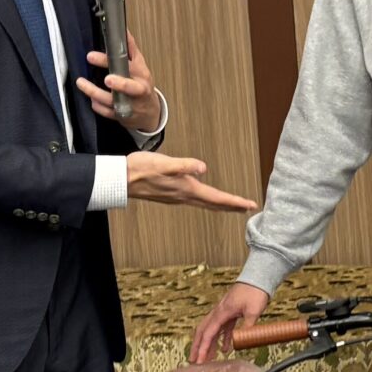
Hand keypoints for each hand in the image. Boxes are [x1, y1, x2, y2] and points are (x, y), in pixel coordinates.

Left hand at [79, 34, 160, 133]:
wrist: (149, 112)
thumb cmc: (142, 86)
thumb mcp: (140, 66)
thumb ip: (132, 49)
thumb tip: (124, 30)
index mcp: (142, 77)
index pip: (133, 67)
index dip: (123, 60)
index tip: (113, 54)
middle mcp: (137, 92)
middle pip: (129, 88)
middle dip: (119, 84)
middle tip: (107, 79)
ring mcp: (129, 105)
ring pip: (112, 101)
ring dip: (95, 92)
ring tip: (81, 82)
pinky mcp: (120, 116)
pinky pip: (106, 112)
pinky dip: (97, 105)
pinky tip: (91, 99)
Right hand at [126, 151, 257, 213]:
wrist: (120, 179)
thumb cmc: (140, 169)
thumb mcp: (163, 163)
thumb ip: (183, 165)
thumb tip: (202, 168)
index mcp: (186, 189)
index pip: (216, 198)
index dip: (235, 202)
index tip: (251, 205)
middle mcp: (183, 196)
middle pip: (214, 204)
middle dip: (232, 206)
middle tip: (249, 207)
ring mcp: (176, 196)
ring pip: (205, 203)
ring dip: (221, 204)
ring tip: (233, 205)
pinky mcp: (170, 194)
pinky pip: (196, 200)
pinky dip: (207, 200)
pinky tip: (206, 197)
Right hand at [191, 282, 270, 362]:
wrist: (258, 278)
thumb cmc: (255, 291)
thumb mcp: (253, 311)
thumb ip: (248, 326)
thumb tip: (244, 340)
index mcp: (222, 312)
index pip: (208, 333)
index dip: (202, 348)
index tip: (199, 360)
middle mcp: (219, 312)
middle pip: (203, 331)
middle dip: (197, 346)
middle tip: (194, 360)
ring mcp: (224, 312)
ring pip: (211, 330)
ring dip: (208, 344)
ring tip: (206, 358)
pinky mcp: (231, 313)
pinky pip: (222, 328)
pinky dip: (221, 339)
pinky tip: (225, 349)